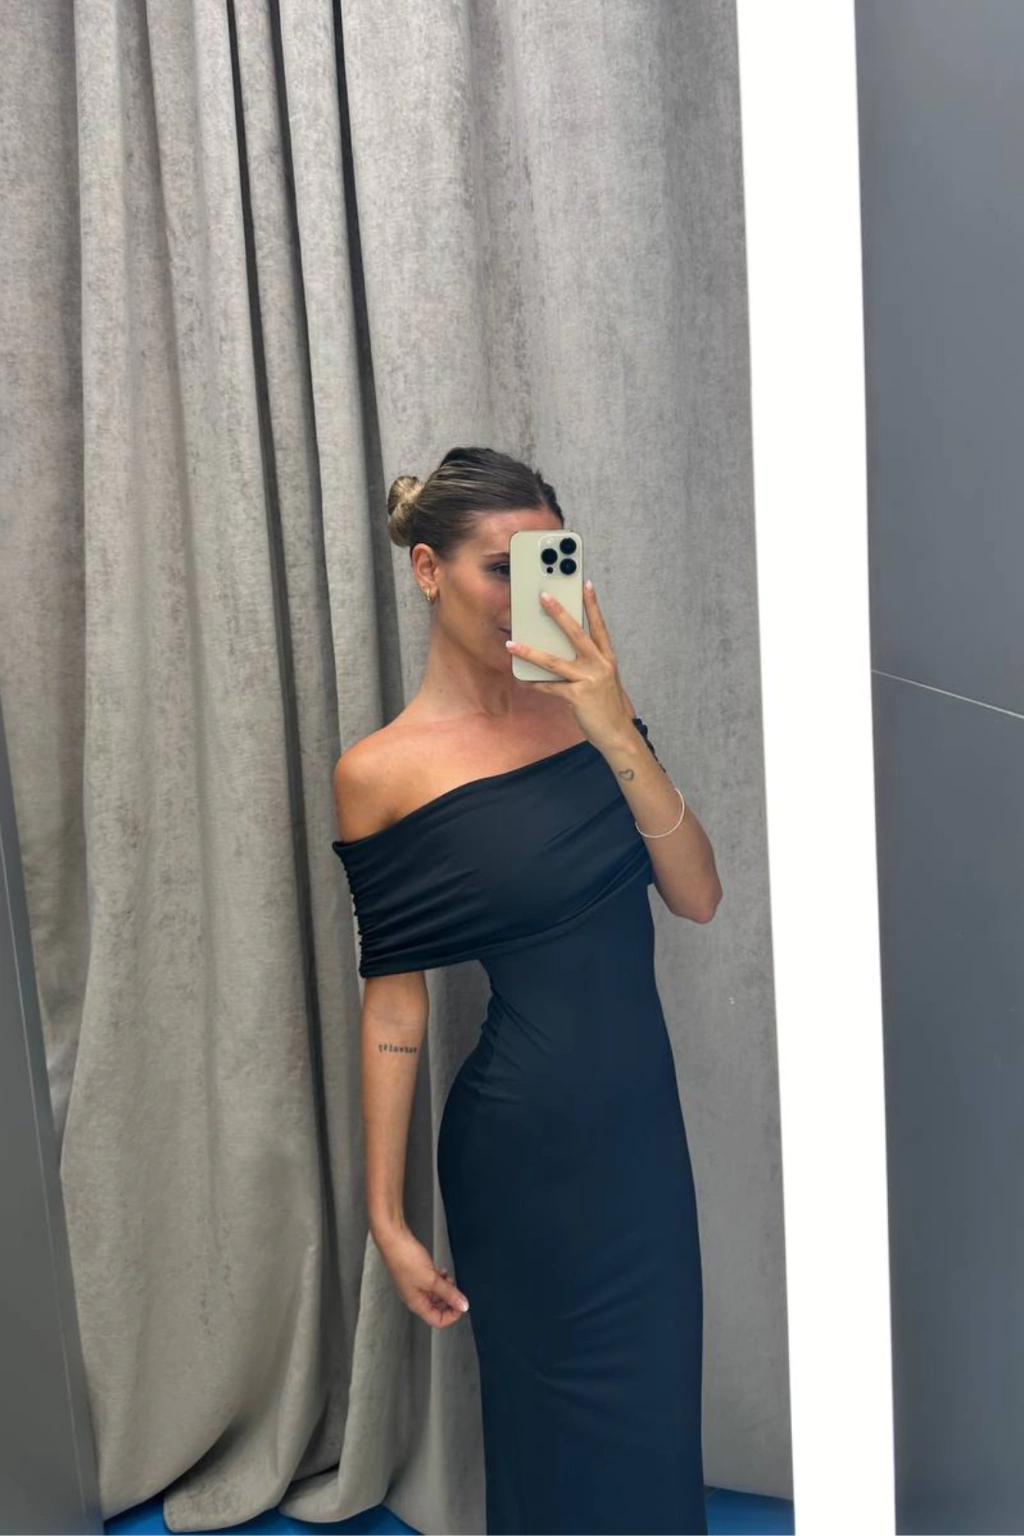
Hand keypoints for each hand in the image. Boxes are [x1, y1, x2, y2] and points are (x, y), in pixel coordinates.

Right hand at [374, 1223, 469, 1328]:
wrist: (393, 1239)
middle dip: (449, 1300)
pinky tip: (441, 1271)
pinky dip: (439, 1279)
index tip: (462, 1304)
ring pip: (435, 1294)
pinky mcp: (415, 1274)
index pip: (438, 1321)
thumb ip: (449, 1293)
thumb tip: (463, 1305)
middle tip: (457, 1289)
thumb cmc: (405, 1259)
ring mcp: (415, 1285)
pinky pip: (431, 1283)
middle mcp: (415, 1297)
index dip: (452, 1315)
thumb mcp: (431, 1279)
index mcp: (417, 1304)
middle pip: (437, 1308)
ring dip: (445, 1288)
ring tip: (448, 1278)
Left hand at [505, 580, 633, 751]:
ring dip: (530, 652)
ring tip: (512, 644)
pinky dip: (535, 684)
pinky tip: (522, 680)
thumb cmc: (606, 706)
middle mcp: (600, 665)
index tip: (586, 585)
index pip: (599, 626)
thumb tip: (559, 651)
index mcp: (607, 658)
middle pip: (576, 633)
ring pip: (554, 661)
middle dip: (559, 613)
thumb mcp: (602, 680)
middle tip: (544, 597)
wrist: (617, 733)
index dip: (593, 605)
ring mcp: (589, 680)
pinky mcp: (577, 696)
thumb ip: (587, 664)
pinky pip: (550, 686)